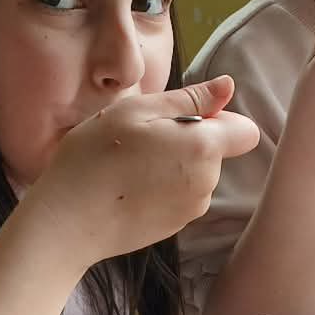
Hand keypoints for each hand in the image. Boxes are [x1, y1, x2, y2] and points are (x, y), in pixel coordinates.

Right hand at [31, 77, 259, 265]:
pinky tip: (128, 188)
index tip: (182, 119)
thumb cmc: (95, 157)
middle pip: (216, 152)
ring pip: (197, 175)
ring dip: (173, 165)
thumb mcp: (136, 111)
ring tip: (130, 165)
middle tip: (141, 140)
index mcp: (202, 147)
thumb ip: (189, 99)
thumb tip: (227, 87)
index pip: (245, 131)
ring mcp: (191, 209)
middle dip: (189, 141)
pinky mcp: (174, 228)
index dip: (219, 119)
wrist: (68, 221)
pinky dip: (161, 189)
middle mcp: (206, 182)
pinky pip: (180, 197)